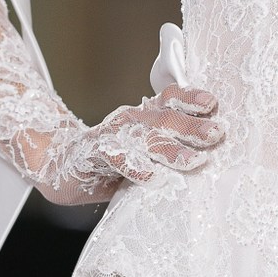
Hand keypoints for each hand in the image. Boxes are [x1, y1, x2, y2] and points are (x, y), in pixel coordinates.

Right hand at [40, 84, 222, 205]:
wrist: (61, 165)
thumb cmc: (112, 159)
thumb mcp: (143, 148)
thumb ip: (170, 146)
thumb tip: (213, 152)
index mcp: (145, 115)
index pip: (170, 99)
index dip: (191, 99)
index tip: (213, 104)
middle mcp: (131, 120)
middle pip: (164, 118)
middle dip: (192, 126)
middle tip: (216, 133)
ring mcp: (112, 136)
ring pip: (144, 138)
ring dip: (170, 149)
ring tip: (193, 161)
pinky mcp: (94, 155)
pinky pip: (116, 158)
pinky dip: (134, 167)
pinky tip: (152, 177)